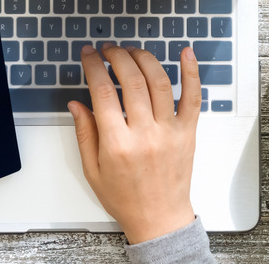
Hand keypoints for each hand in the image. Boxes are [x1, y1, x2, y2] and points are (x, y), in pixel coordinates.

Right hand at [68, 44, 200, 244]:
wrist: (159, 219)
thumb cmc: (125, 198)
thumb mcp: (92, 170)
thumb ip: (84, 133)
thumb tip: (76, 103)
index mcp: (117, 144)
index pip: (103, 92)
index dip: (93, 66)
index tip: (88, 54)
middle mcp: (145, 134)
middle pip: (132, 81)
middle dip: (117, 57)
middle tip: (108, 50)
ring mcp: (169, 132)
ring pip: (159, 82)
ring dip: (144, 59)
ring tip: (131, 51)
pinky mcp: (187, 132)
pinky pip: (192, 98)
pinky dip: (191, 73)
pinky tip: (186, 53)